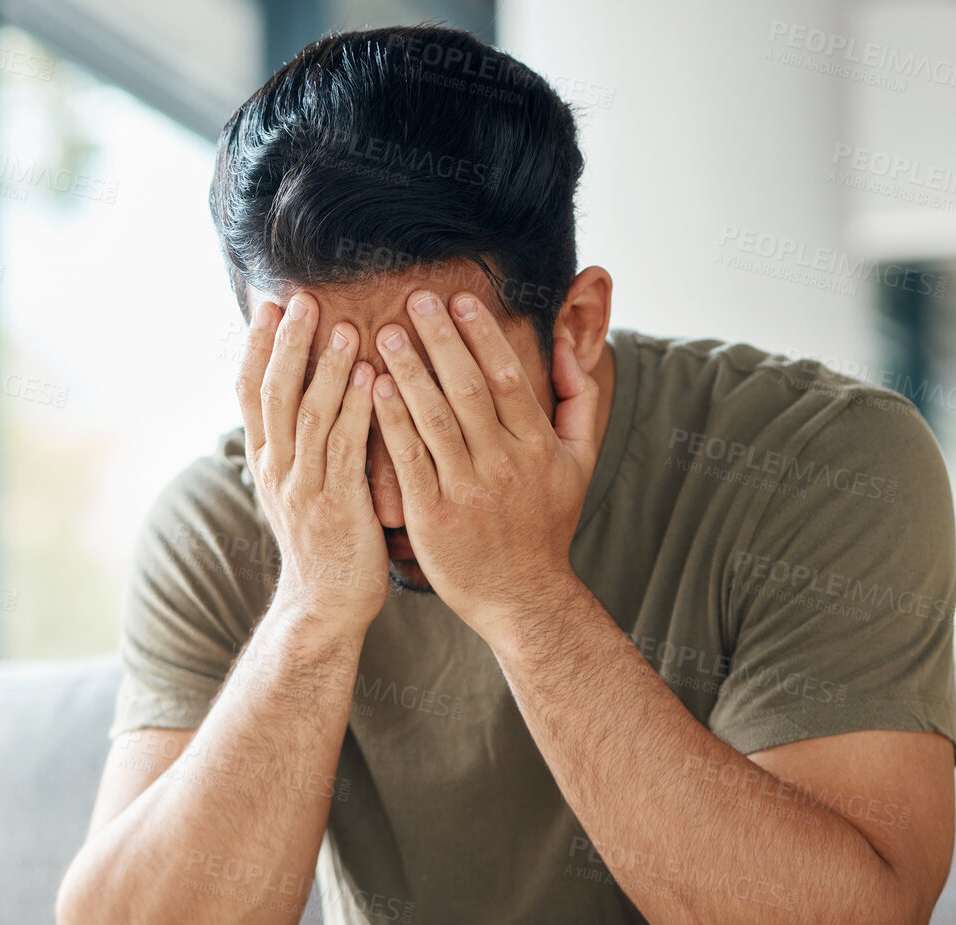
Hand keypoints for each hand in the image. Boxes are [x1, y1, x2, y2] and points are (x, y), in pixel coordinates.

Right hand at [237, 292, 388, 634]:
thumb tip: (306, 394)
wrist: (324, 606)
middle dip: (288, 342)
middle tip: (302, 298)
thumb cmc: (323, 542)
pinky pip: (345, 449)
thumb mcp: (298, 488)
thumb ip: (299, 442)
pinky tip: (370, 378)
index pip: (250, 391)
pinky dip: (357, 410)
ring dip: (326, 368)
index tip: (271, 304)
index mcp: (266, 461)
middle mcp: (277, 469)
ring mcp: (304, 488)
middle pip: (274, 393)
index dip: (259, 345)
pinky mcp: (337, 506)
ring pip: (309, 415)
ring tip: (343, 325)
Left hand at [369, 289, 599, 642]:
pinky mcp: (433, 515)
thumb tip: (569, 348)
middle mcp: (504, 464)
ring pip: (433, 418)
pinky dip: (391, 421)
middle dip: (440, 340)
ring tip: (387, 333)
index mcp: (538, 447)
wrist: (521, 595)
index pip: (508, 378)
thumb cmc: (546, 524)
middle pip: (467, 389)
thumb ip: (580, 401)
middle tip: (415, 299)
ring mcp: (467, 490)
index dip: (483, 336)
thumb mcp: (580, 462)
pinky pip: (408, 458)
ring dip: (408, 371)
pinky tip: (374, 388)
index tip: (460, 300)